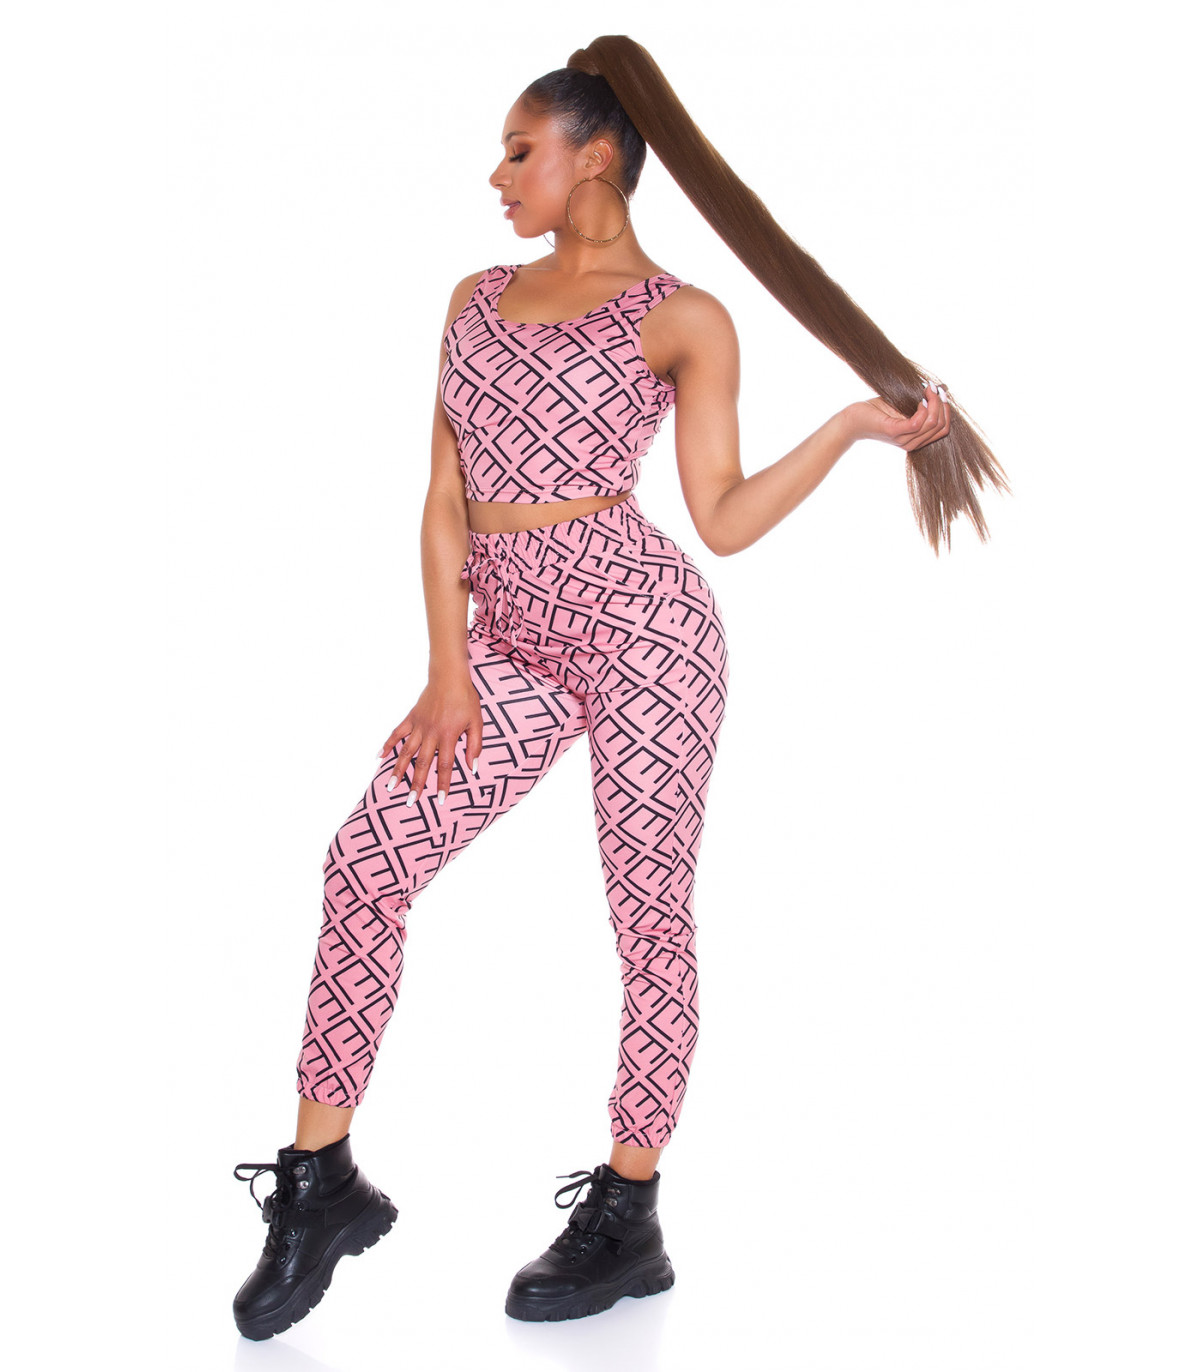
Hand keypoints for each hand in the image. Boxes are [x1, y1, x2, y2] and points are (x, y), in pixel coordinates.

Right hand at [377, 672, 481, 807]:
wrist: (449, 676)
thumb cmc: (466, 699)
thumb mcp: (477, 722)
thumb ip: (475, 746)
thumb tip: (473, 767)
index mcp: (448, 736)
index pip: (445, 766)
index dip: (443, 784)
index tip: (440, 800)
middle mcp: (431, 733)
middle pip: (422, 764)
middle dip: (416, 784)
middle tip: (411, 801)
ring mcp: (418, 726)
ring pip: (406, 752)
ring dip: (398, 770)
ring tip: (391, 786)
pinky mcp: (411, 718)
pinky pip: (397, 733)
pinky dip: (388, 745)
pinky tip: (379, 757)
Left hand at [841, 381, 951, 452]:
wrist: (853, 420)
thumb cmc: (878, 411)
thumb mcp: (904, 405)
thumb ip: (922, 402)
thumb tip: (941, 388)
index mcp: (917, 439)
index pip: (944, 429)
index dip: (946, 409)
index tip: (940, 392)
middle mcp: (912, 443)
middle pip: (940, 425)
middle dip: (941, 403)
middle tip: (933, 388)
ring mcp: (903, 439)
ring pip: (932, 423)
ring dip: (933, 402)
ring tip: (927, 390)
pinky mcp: (894, 431)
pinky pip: (917, 423)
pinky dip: (922, 409)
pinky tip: (918, 399)